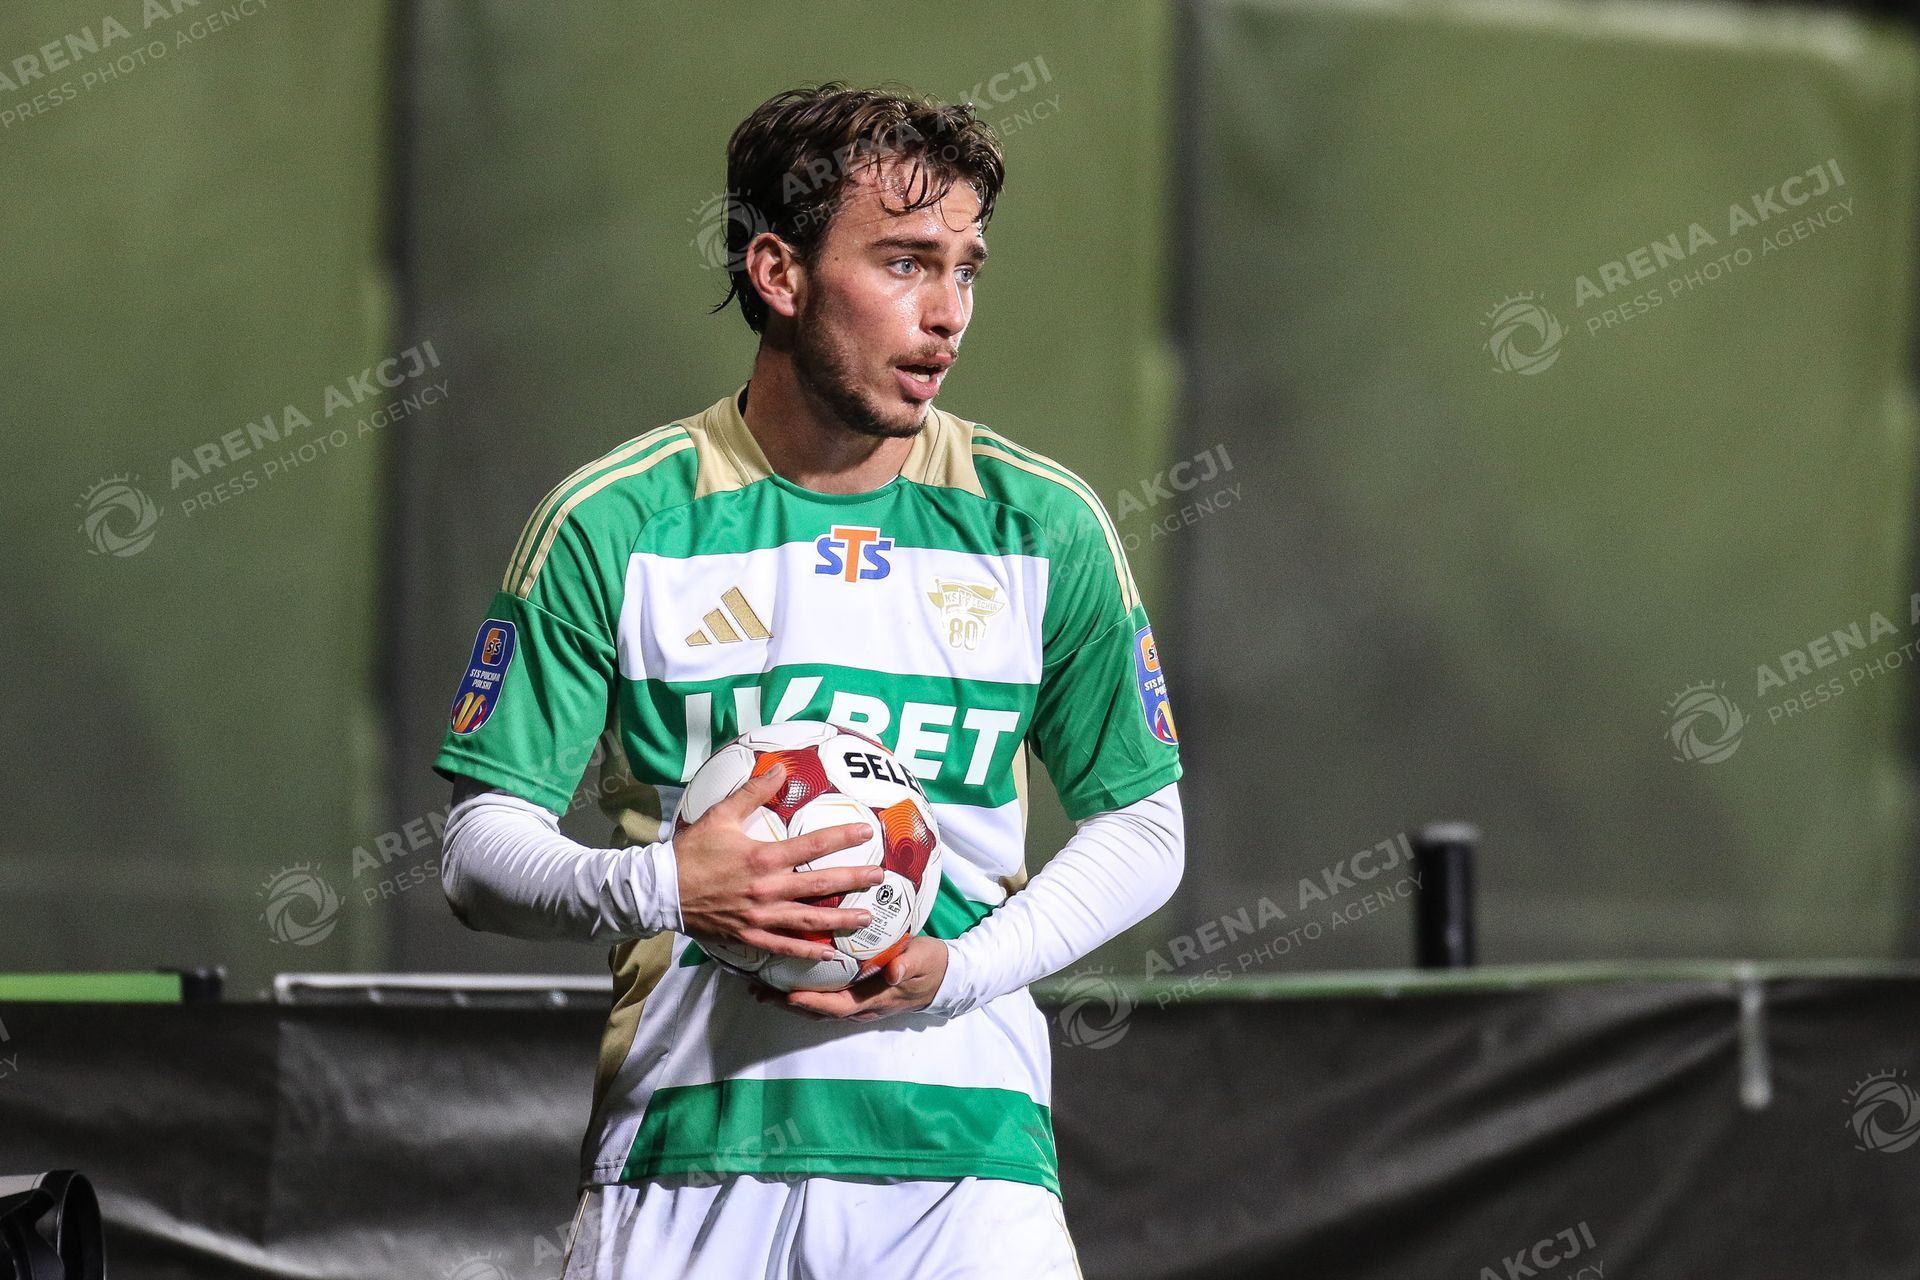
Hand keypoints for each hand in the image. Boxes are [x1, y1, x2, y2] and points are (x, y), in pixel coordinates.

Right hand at [672, 763, 885, 962]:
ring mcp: (760, 916)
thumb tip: (779, 767)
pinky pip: (784, 947)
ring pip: (809, 920)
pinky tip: (829, 954)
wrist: (662, 890)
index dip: (842, 837)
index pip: (813, 845)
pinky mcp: (749, 936)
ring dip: (840, 920)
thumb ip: (753, 791)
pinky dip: (808, 951)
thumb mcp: (721, 815)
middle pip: (821, 885)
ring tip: (866, 918)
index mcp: (763, 858)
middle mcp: (767, 889)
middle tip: (880, 878)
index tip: (867, 833)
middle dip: (854, 880)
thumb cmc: (692, 851)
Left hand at [763, 936, 949, 1021]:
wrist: (944, 978)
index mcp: (876, 999)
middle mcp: (863, 1006)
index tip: (790, 994)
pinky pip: (825, 998)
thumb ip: (908, 964)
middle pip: (820, 1011)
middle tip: (760, 992)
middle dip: (789, 1004)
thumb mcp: (924, 960)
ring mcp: (859, 1003)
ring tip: (762, 990)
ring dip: (790, 1001)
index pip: (840, 1005)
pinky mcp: (856, 994)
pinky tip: (786, 982)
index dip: (814, 1002)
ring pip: (819, 1007)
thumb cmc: (931, 965)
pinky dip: (804, 994)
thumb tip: (892, 972)